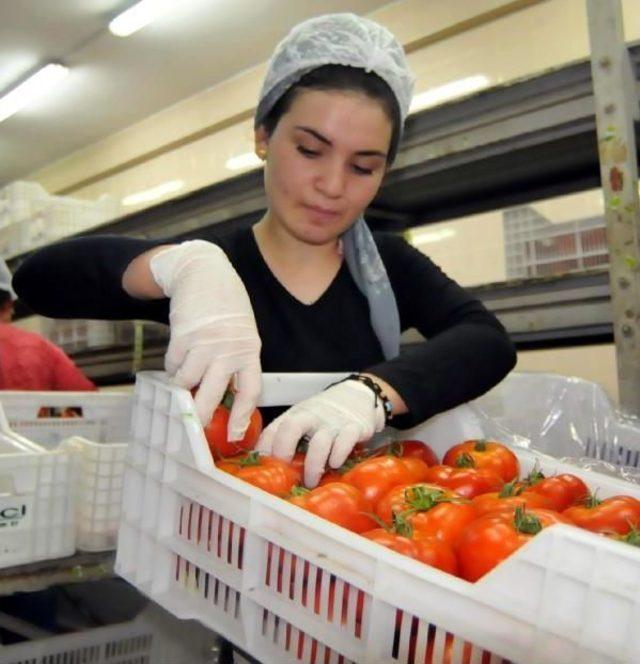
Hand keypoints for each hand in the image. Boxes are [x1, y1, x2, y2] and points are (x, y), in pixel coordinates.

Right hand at [150, 240, 260, 436]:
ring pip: (186, 382)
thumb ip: (237, 362)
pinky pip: (173, 365)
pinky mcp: (182, 335)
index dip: (241, 416)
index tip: (234, 434)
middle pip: (212, 393)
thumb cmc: (227, 308)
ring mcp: (204, 342)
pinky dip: (173, 368)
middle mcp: (228, 349)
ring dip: (180, 388)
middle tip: (195, 427)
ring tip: (182, 383)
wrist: (205, 273)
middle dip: (201, 415)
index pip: (249, 390)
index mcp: (249, 350)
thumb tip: (224, 399)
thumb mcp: (243, 334)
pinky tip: (178, 360)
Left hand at [256, 379, 384, 486]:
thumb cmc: (326, 414)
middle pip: (290, 429)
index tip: (262, 470)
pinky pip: (345, 441)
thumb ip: (289, 439)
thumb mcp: (304, 420)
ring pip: (319, 442)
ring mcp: (332, 422)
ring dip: (312, 466)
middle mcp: (311, 417)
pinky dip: (339, 454)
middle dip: (283, 452)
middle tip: (283, 474)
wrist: (358, 395)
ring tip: (311, 482)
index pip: (272, 431)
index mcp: (294, 416)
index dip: (263, 451)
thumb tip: (271, 468)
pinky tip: (335, 464)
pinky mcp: (354, 427)